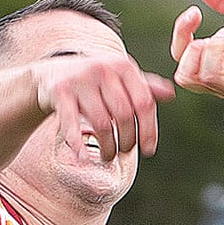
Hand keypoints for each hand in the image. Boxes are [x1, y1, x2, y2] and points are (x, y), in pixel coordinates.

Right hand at [32, 51, 174, 161]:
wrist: (51, 74)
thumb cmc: (94, 81)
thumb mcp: (120, 80)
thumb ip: (144, 87)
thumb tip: (171, 93)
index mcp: (123, 66)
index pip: (144, 103)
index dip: (149, 130)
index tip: (148, 150)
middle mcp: (103, 69)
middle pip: (124, 115)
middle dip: (127, 140)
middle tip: (124, 152)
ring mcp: (80, 79)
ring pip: (102, 123)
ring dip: (107, 146)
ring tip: (109, 156)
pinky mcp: (60, 91)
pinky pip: (72, 123)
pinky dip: (79, 143)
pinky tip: (83, 158)